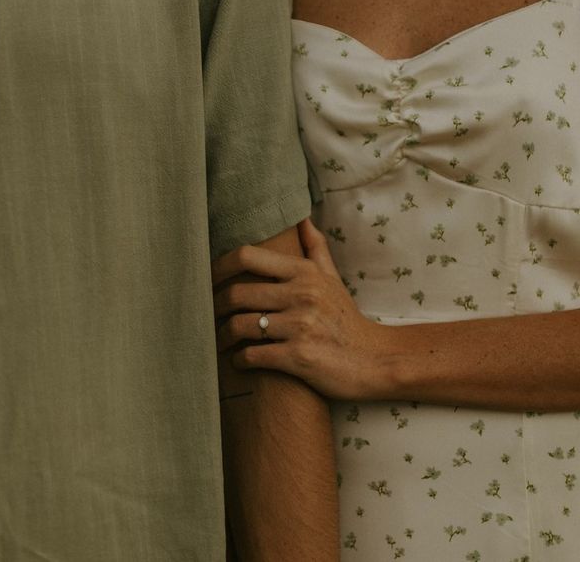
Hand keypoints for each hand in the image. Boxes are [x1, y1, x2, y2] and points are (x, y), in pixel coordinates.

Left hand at [212, 219, 389, 399]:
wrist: (372, 361)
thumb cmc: (346, 319)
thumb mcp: (333, 279)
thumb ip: (315, 247)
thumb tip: (302, 218)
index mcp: (304, 273)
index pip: (247, 256)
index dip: (219, 266)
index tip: (208, 278)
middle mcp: (301, 294)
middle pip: (237, 293)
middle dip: (215, 307)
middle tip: (207, 315)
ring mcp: (300, 326)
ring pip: (240, 326)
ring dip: (223, 336)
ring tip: (221, 340)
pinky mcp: (298, 356)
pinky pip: (252, 355)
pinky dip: (239, 359)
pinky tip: (239, 360)